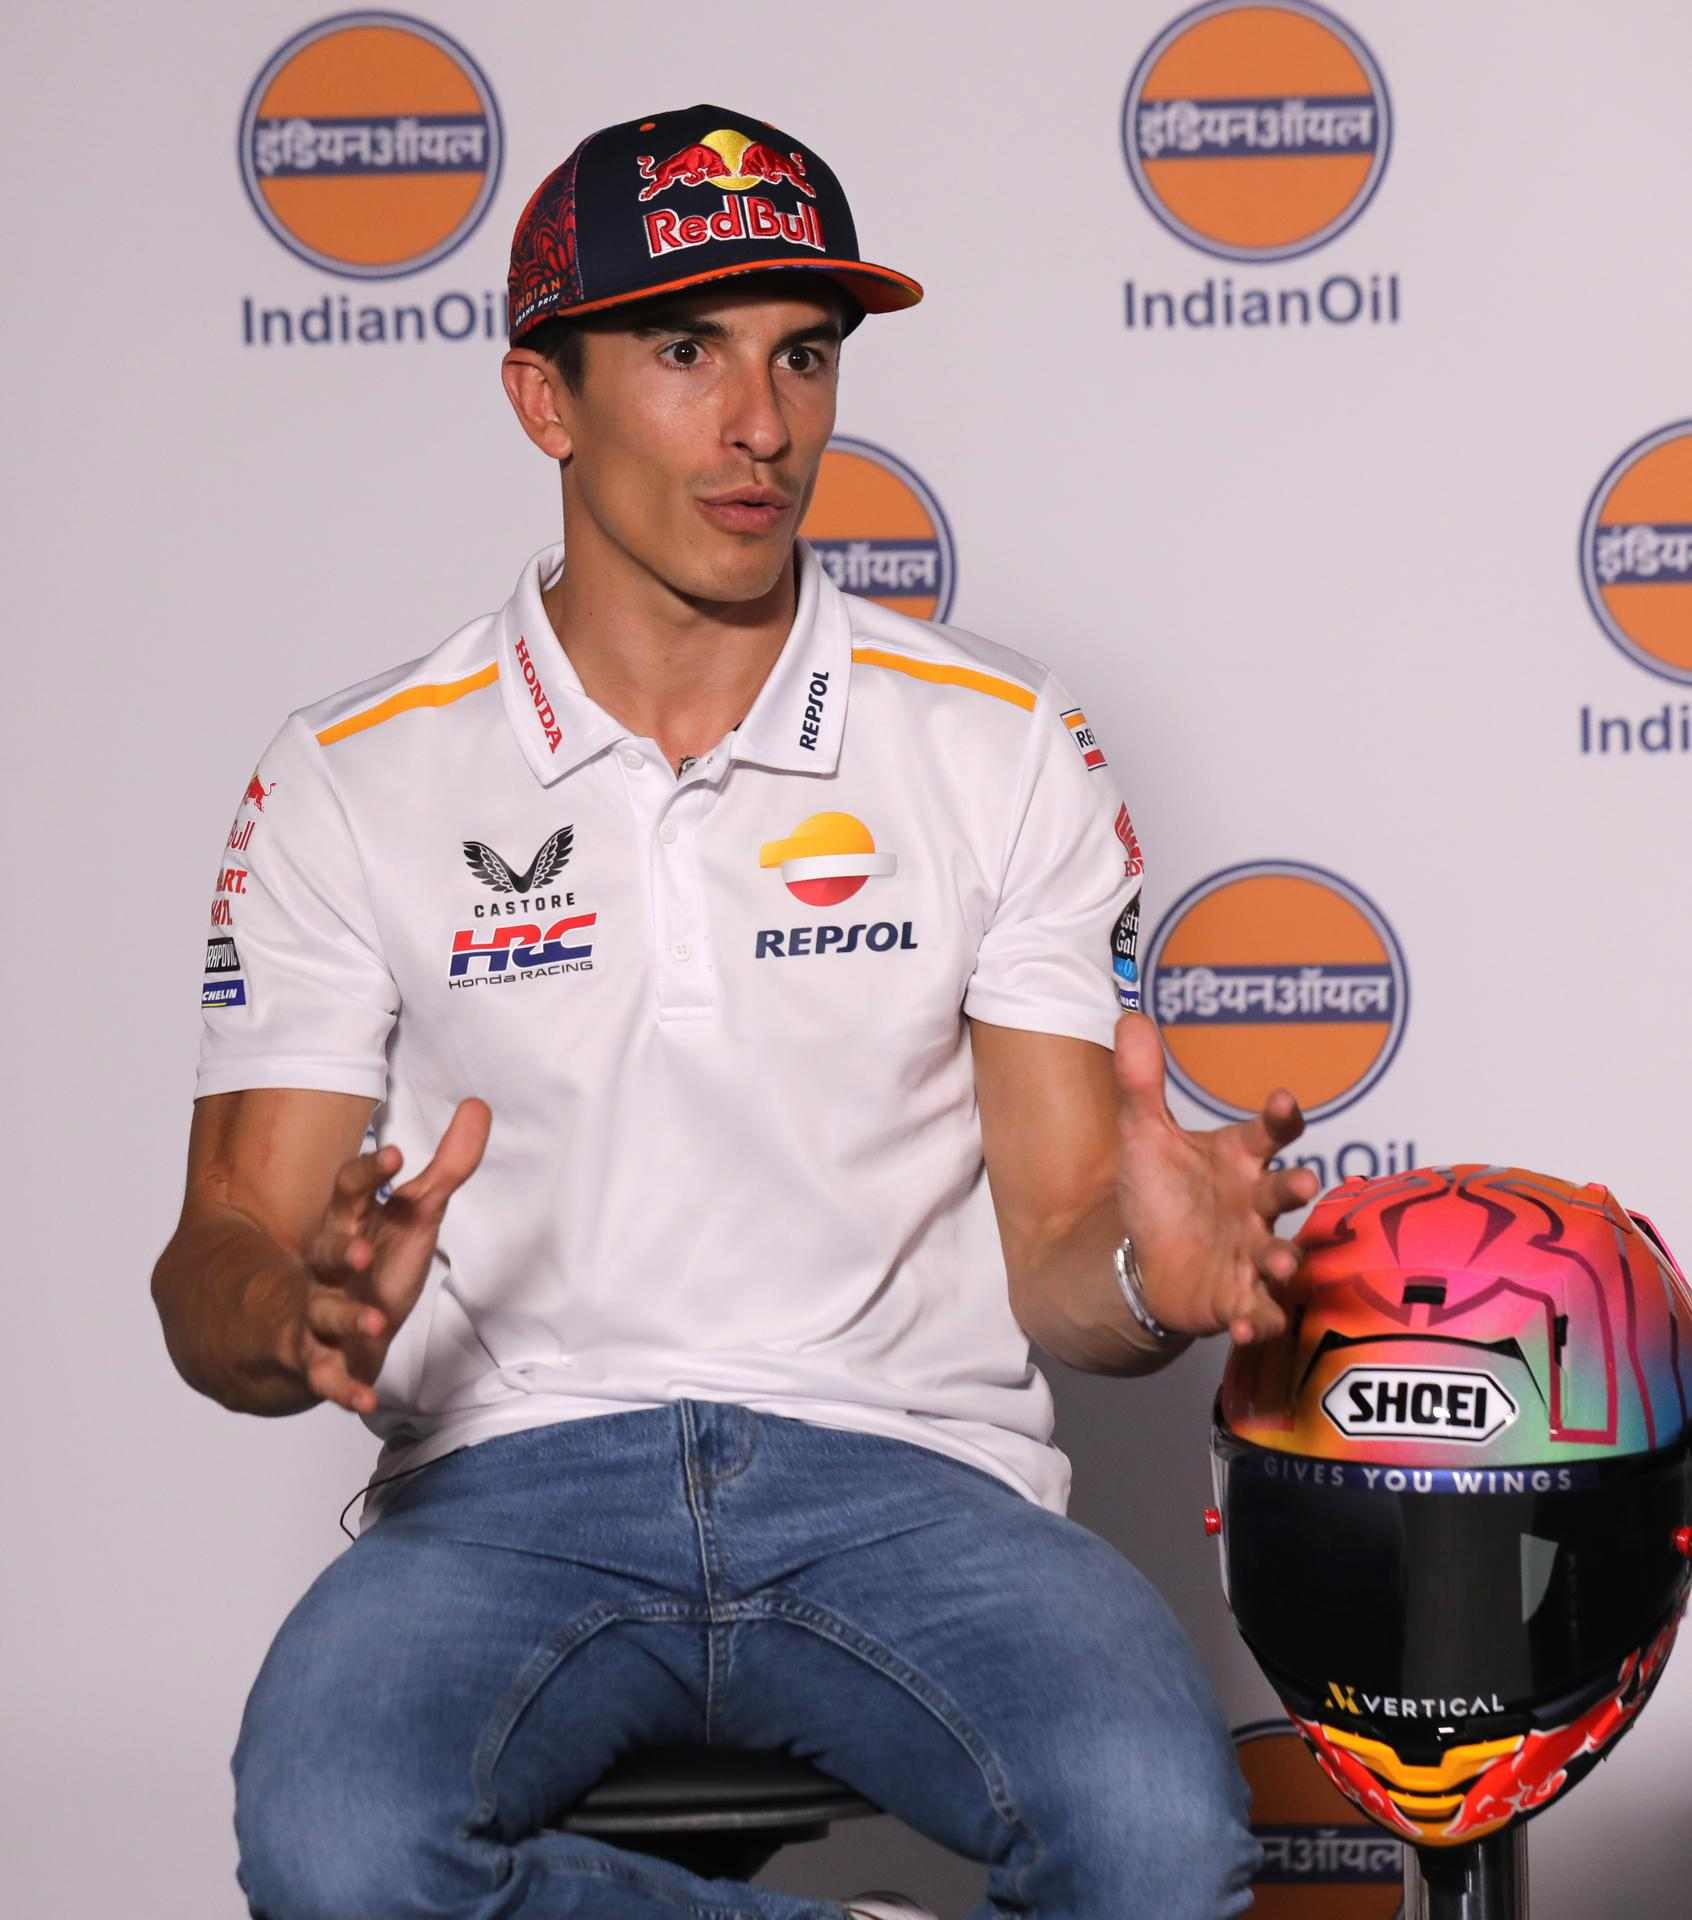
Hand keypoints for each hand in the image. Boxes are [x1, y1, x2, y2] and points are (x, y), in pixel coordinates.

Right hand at [293, 1098, 490, 1413]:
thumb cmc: (376, 1262)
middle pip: (325, 1249)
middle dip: (341, 1248)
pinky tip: (364, 1399)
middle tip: (363, 1251)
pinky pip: (324, 1374)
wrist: (330, 1329)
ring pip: (319, 1312)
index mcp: (348, 1223)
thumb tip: (478, 1104)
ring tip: (375, 1322)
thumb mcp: (414, 1215)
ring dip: (345, 1317)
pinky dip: (342, 1387)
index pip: (349, 1191)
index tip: (392, 1154)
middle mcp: (326, 1266)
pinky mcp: (319, 1358)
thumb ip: (447, 1167)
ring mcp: (317, 1312)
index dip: (366, 1173)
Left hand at [1111, 1012, 1317, 1345]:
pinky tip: (1247, 1327)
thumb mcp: (1143, 1136)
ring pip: (1280, 1255)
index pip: (1269, 1131)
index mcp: (1240, 1159)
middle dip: (1294, 1187)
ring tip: (1282, 1263)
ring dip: (1285, 1259)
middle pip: (1283, 1192)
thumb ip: (1140, 1082)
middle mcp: (1255, 1204)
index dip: (1280, 1116)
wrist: (1146, 1261)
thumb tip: (1129, 1016)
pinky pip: (1258, 1312)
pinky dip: (1258, 1321)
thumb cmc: (1160, 1193)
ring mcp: (1252, 1253)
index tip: (1284, 1101)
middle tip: (1303, 1183)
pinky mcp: (1238, 1299)